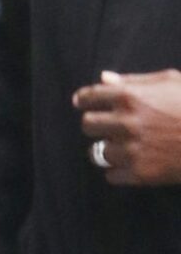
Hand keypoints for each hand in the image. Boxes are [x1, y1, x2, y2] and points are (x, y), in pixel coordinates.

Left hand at [74, 69, 180, 184]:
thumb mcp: (168, 81)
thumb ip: (133, 81)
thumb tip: (104, 78)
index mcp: (130, 96)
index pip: (88, 97)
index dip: (85, 100)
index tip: (85, 103)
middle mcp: (126, 122)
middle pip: (87, 125)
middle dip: (96, 124)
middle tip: (110, 126)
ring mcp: (132, 150)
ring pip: (98, 152)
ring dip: (109, 148)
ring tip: (127, 146)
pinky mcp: (140, 174)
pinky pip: (111, 175)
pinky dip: (119, 170)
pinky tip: (134, 162)